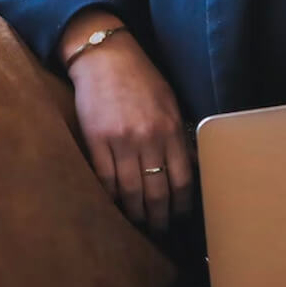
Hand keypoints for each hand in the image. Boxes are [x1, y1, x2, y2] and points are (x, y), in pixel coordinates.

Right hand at [61, 15, 194, 232]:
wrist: (105, 57)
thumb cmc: (140, 78)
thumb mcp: (169, 102)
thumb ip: (178, 134)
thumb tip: (189, 166)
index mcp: (170, 128)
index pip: (181, 179)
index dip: (182, 204)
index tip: (181, 215)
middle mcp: (148, 138)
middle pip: (157, 192)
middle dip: (159, 216)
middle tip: (160, 229)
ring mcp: (121, 141)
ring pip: (131, 191)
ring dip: (135, 213)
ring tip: (138, 222)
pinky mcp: (96, 141)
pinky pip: (105, 179)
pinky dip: (111, 197)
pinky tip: (116, 205)